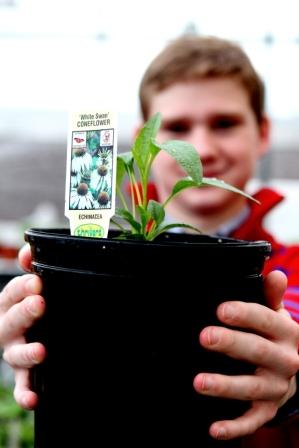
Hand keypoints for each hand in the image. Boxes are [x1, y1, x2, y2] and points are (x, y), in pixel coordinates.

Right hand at [0, 244, 45, 408]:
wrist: (28, 326)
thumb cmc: (32, 302)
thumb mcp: (31, 283)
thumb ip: (30, 264)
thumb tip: (29, 251)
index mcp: (9, 302)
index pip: (12, 292)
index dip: (23, 288)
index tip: (38, 282)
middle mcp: (8, 327)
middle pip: (12, 320)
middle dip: (25, 312)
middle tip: (40, 304)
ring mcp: (14, 350)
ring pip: (15, 354)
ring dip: (27, 353)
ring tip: (41, 351)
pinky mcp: (22, 371)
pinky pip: (21, 384)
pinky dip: (24, 393)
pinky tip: (33, 399)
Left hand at [193, 270, 298, 439]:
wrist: (296, 370)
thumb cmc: (275, 336)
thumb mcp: (276, 315)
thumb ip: (270, 296)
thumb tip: (273, 273)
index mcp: (286, 333)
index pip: (266, 320)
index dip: (245, 314)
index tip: (221, 309)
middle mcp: (285, 361)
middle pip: (257, 351)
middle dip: (231, 344)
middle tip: (205, 337)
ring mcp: (277, 388)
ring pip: (251, 388)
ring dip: (225, 386)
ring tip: (199, 382)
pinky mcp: (267, 410)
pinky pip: (252, 420)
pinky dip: (233, 427)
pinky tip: (213, 429)